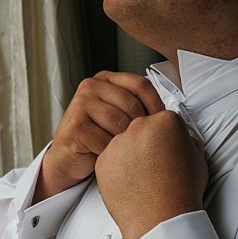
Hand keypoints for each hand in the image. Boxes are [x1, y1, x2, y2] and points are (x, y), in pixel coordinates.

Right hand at [35, 71, 164, 201]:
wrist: (68, 159)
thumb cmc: (99, 138)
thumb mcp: (119, 115)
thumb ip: (137, 106)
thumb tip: (170, 113)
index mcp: (105, 79)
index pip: (140, 84)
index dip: (156, 105)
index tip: (162, 124)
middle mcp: (90, 86)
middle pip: (131, 104)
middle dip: (140, 128)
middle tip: (140, 143)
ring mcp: (79, 104)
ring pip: (120, 123)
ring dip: (125, 142)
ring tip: (122, 150)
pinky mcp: (74, 126)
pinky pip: (106, 141)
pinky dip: (111, 153)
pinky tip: (107, 156)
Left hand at [95, 110, 207, 238]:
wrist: (162, 221)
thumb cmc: (182, 193)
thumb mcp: (197, 158)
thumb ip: (185, 140)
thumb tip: (180, 138)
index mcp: (165, 121)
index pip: (163, 119)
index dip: (167, 137)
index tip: (168, 149)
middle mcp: (139, 127)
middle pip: (142, 128)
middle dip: (148, 143)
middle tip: (156, 165)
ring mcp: (118, 143)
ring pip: (123, 144)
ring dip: (131, 156)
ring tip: (145, 178)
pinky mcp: (103, 161)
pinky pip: (110, 160)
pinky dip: (118, 170)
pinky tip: (132, 184)